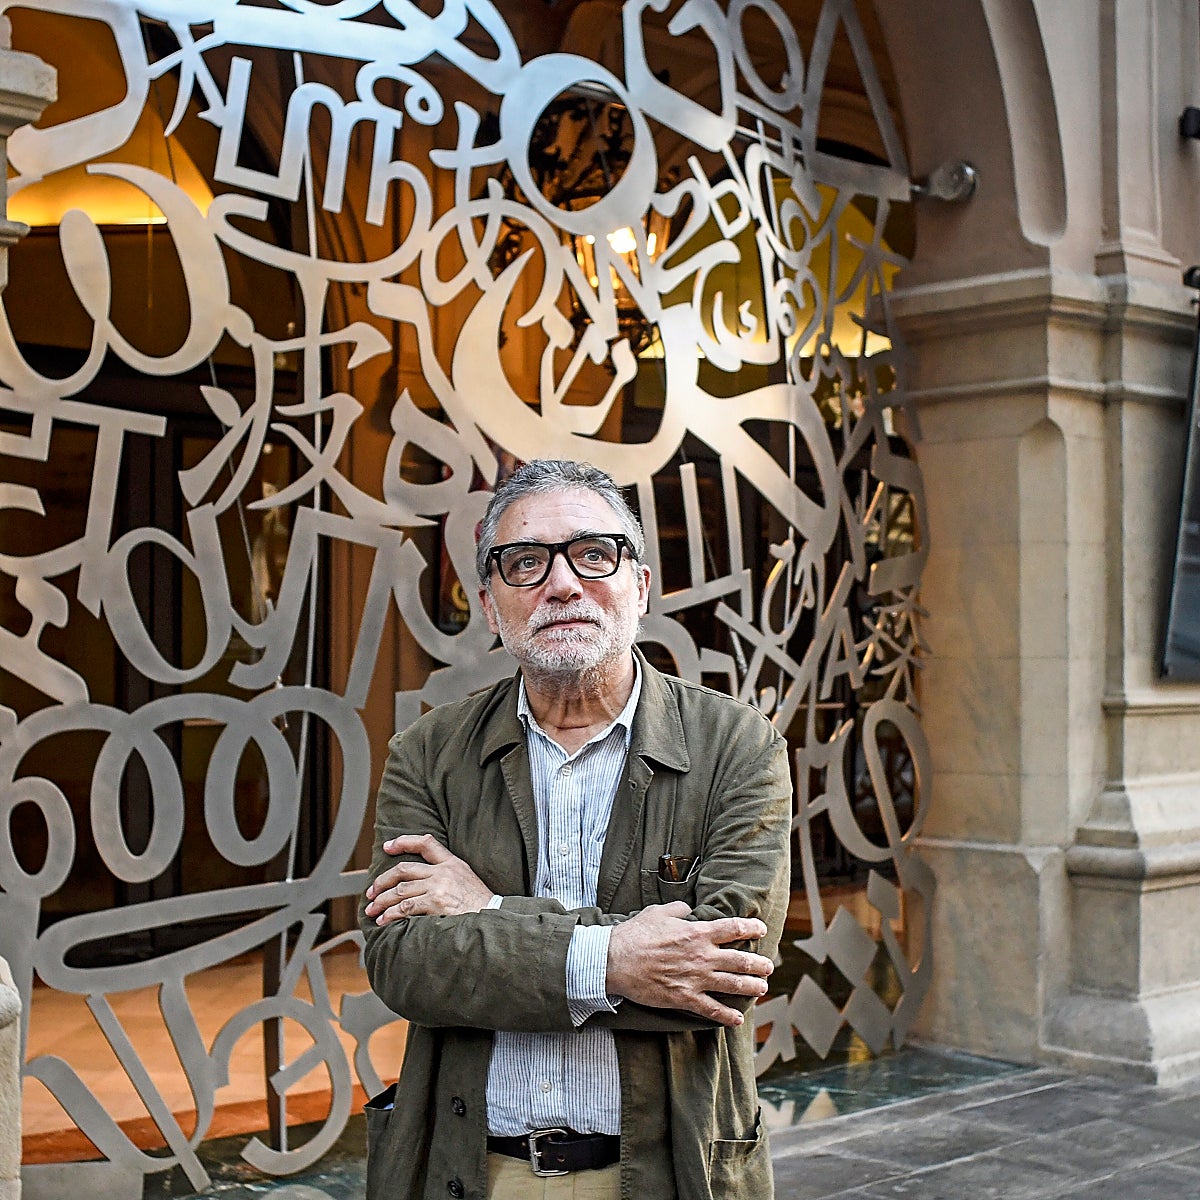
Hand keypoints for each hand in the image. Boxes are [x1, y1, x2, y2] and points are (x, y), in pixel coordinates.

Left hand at [364, 834, 494, 922]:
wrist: (493, 918)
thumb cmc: (480, 905)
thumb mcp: (467, 879)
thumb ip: (447, 874)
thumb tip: (421, 881)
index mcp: (452, 863)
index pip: (426, 842)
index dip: (404, 842)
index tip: (388, 846)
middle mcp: (443, 872)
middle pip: (403, 869)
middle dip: (383, 881)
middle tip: (371, 892)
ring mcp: (439, 886)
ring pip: (400, 890)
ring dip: (382, 901)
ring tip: (373, 910)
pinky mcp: (436, 903)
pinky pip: (405, 907)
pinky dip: (391, 914)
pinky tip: (384, 921)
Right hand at [605, 902, 772, 1027]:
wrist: (615, 960)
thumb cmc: (636, 934)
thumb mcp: (658, 912)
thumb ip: (679, 910)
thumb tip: (690, 910)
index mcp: (697, 932)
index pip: (734, 928)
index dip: (752, 927)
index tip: (761, 929)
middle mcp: (702, 956)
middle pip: (741, 960)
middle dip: (759, 964)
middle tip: (768, 966)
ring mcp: (695, 978)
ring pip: (733, 985)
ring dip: (752, 987)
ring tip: (762, 988)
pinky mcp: (684, 998)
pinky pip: (712, 1010)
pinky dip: (728, 1016)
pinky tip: (738, 1019)